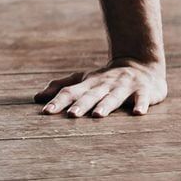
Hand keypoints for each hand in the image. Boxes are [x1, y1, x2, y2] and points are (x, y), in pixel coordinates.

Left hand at [33, 56, 166, 116]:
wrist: (142, 64)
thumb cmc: (108, 79)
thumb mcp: (85, 81)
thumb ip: (63, 87)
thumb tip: (37, 97)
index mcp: (89, 83)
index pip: (71, 91)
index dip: (58, 101)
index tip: (46, 112)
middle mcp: (105, 84)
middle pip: (91, 95)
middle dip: (81, 104)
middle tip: (71, 115)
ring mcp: (124, 86)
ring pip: (114, 96)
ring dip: (106, 105)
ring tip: (97, 115)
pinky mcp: (143, 90)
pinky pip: (142, 97)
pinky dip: (140, 104)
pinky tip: (138, 112)